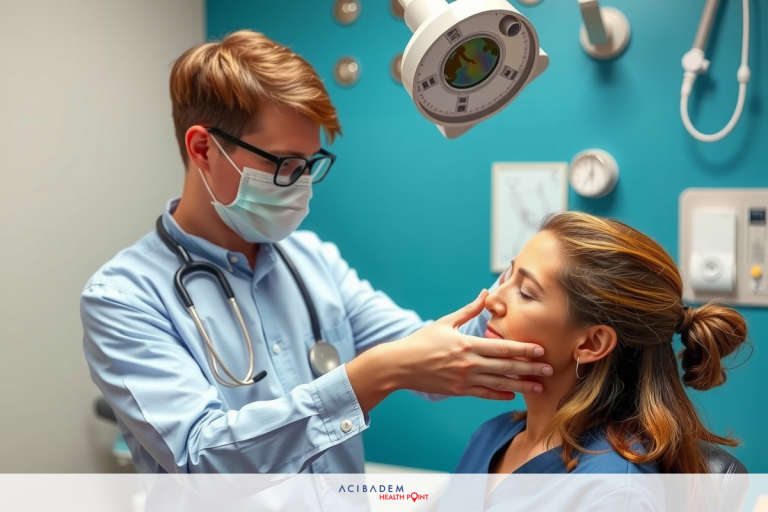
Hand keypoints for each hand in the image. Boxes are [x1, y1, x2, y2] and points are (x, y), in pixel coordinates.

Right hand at [387, 289, 550, 399]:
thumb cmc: (422, 341)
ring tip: (539, 387)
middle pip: (506, 367)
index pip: (502, 347)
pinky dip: (499, 395)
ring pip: (499, 384)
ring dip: (521, 385)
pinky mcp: (458, 391)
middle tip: (550, 369)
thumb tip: (485, 294)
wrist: (400, 365)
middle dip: (530, 368)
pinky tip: (512, 395)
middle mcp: (469, 363)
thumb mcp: (445, 322)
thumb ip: (469, 310)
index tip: (541, 349)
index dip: (524, 349)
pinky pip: (484, 394)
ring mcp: (464, 379)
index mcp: (467, 344)